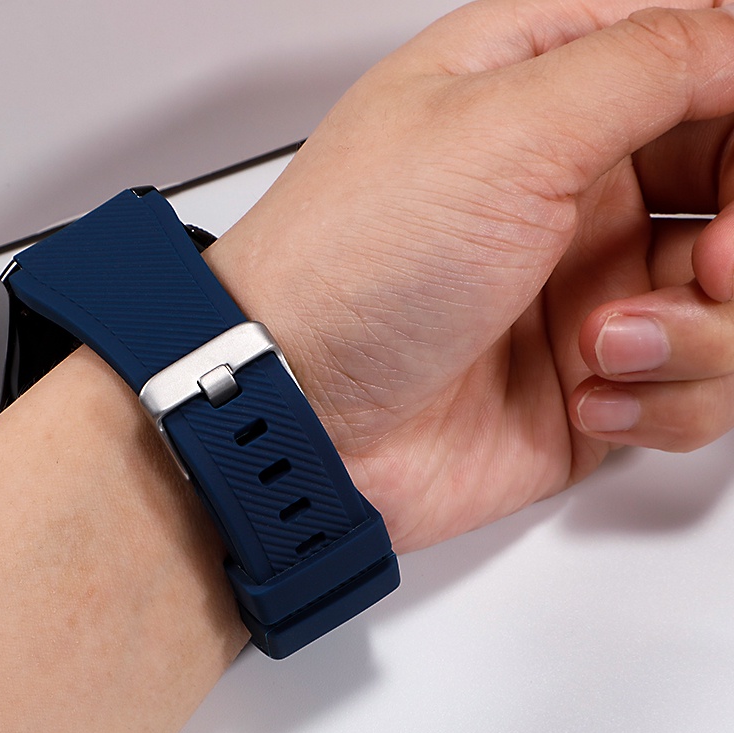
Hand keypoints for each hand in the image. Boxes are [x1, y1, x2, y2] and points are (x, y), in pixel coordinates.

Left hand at [206, 0, 733, 552]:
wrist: (296, 417)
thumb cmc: (350, 269)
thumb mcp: (502, 130)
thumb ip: (647, 63)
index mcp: (544, 95)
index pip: (707, 66)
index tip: (730, 181)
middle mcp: (571, 191)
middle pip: (732, 189)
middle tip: (708, 266)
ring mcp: (582, 295)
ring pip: (728, 303)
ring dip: (700, 333)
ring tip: (603, 345)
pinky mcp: (586, 387)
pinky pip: (691, 392)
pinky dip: (660, 403)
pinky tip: (584, 399)